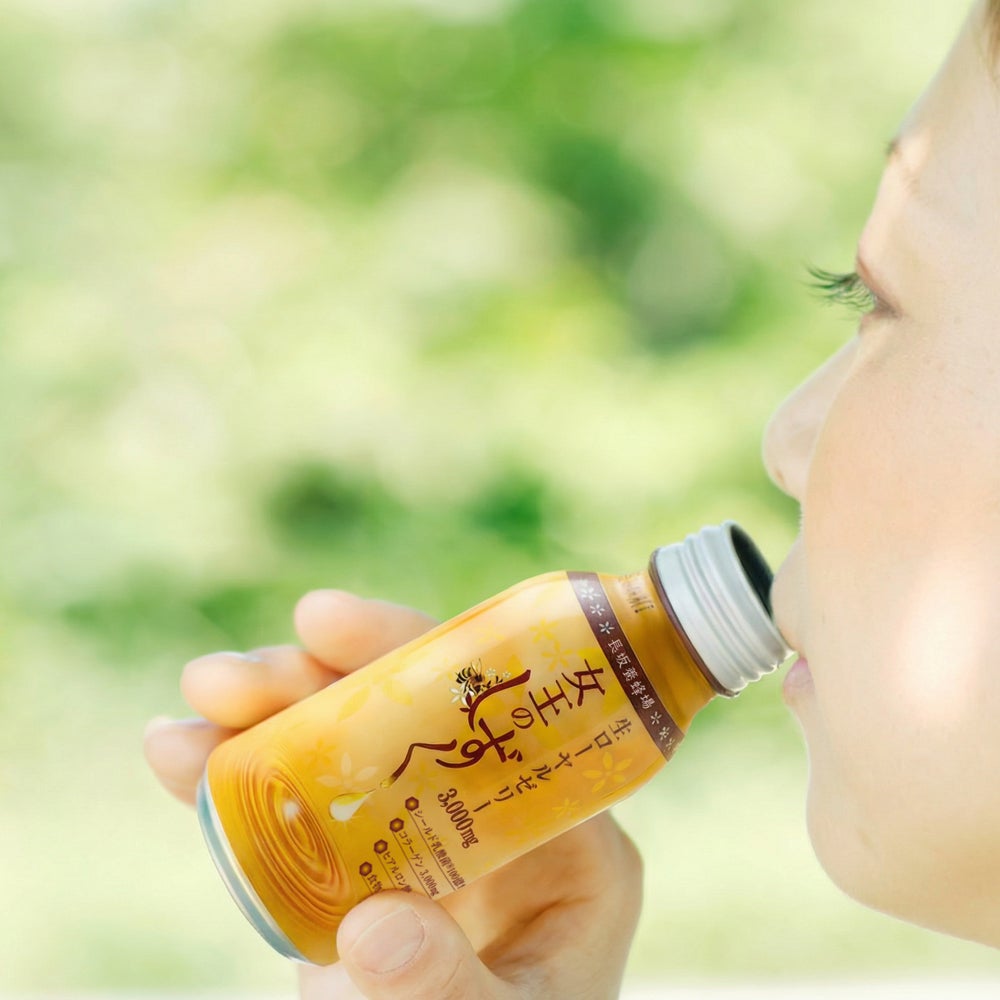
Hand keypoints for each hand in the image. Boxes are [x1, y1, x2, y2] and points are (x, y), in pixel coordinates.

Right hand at [145, 590, 642, 999]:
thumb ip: (451, 988)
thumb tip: (369, 924)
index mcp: (564, 832)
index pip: (489, 711)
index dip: (408, 652)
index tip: (324, 620)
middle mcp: (494, 814)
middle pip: (406, 715)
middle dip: (310, 681)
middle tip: (223, 678)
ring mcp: (425, 838)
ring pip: (346, 751)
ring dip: (262, 718)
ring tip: (192, 710)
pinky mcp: (366, 871)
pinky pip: (304, 811)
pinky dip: (241, 783)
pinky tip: (182, 757)